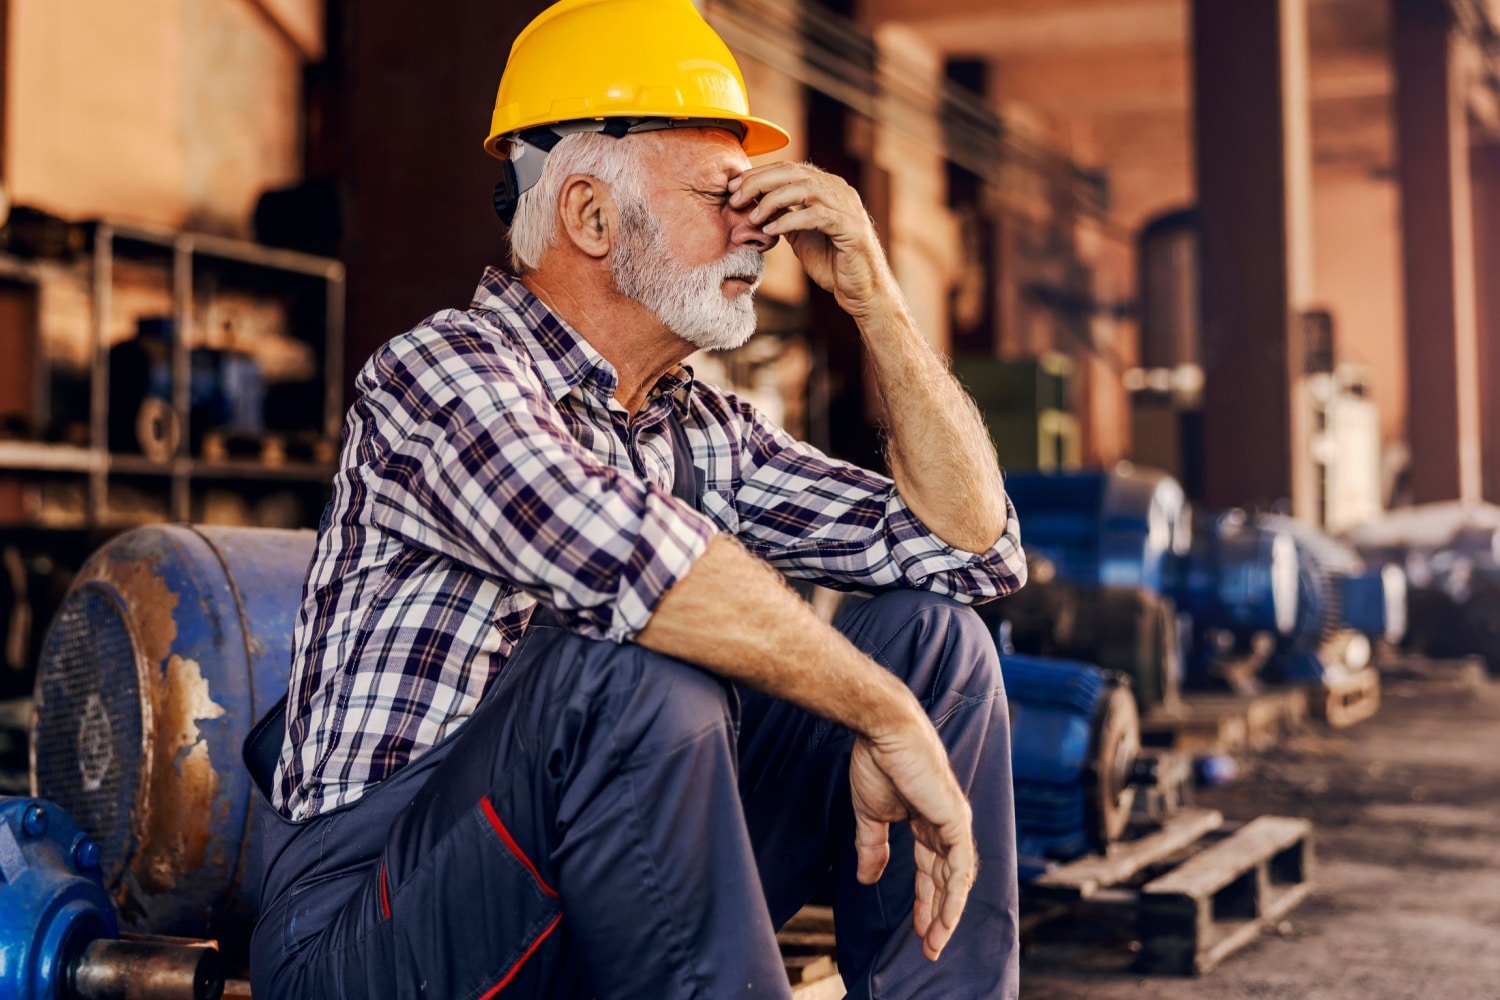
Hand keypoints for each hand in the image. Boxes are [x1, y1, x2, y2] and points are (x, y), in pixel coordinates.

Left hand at [727, 163, 897, 318]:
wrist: (861, 291)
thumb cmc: (833, 263)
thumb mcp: (801, 236)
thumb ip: (784, 217)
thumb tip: (752, 207)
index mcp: (827, 187)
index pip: (788, 169)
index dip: (758, 174)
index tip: (733, 187)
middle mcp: (839, 190)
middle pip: (794, 173)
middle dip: (759, 182)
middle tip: (735, 197)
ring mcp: (847, 207)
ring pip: (804, 189)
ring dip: (772, 200)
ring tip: (753, 217)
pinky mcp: (851, 227)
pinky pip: (816, 215)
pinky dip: (791, 220)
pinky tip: (771, 230)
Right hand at [847, 717, 977, 961]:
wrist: (883, 732)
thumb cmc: (877, 762)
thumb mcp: (871, 815)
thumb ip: (873, 847)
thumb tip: (866, 879)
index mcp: (926, 821)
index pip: (931, 870)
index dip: (926, 901)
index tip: (918, 931)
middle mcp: (944, 824)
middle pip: (945, 879)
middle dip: (937, 914)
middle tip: (929, 947)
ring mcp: (953, 822)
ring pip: (956, 878)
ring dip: (947, 912)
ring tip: (935, 942)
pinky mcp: (955, 819)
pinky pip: (959, 865)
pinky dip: (953, 893)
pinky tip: (944, 916)